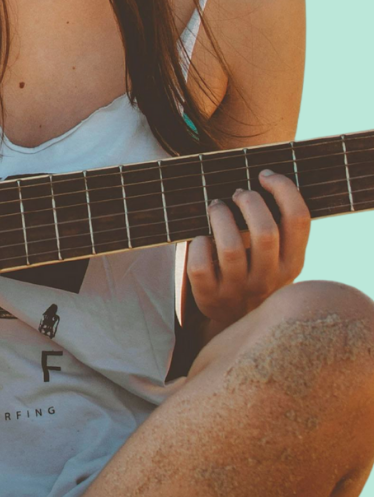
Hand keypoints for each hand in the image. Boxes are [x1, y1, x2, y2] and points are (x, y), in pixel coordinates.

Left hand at [185, 168, 308, 332]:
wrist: (236, 321)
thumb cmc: (255, 272)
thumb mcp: (277, 257)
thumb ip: (277, 228)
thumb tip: (261, 180)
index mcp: (293, 262)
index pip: (299, 220)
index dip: (284, 189)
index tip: (265, 175)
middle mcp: (269, 278)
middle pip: (265, 231)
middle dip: (249, 202)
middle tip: (238, 192)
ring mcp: (239, 289)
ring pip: (230, 247)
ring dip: (220, 217)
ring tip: (216, 207)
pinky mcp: (210, 297)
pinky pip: (200, 265)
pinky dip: (197, 245)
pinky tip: (199, 239)